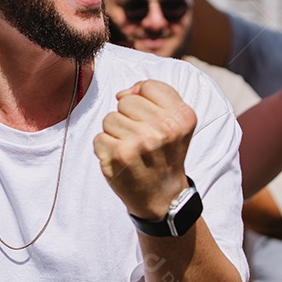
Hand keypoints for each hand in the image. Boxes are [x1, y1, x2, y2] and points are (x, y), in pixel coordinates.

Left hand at [94, 80, 195, 219]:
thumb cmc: (165, 153)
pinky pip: (99, 136)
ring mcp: (140, 142)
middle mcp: (164, 129)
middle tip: (141, 139)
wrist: (163, 195)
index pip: (148, 87)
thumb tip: (123, 93)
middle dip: (128, 117)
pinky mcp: (118, 155)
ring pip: (109, 118)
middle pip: (126, 101)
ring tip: (132, 149)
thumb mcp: (176, 122)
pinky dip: (106, 148)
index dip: (144, 101)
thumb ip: (156, 96)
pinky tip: (121, 160)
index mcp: (182, 117)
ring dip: (116, 133)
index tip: (152, 121)